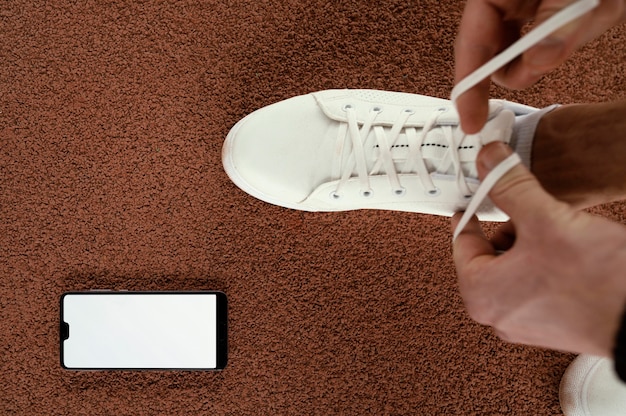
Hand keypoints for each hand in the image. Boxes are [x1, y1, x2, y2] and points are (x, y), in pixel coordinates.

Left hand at [452, 142, 625, 355]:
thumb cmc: (596, 281)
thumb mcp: (545, 220)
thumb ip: (511, 187)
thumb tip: (489, 160)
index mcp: (480, 293)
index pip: (462, 241)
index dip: (472, 210)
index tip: (476, 195)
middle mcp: (496, 314)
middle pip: (488, 255)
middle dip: (508, 227)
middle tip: (526, 208)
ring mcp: (524, 323)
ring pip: (513, 268)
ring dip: (529, 244)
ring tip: (555, 230)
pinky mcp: (551, 325)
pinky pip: (534, 284)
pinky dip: (543, 263)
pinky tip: (567, 251)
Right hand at [454, 0, 625, 132]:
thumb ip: (556, 24)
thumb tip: (537, 62)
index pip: (470, 46)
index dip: (469, 87)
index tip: (472, 120)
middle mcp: (501, 1)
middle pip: (489, 54)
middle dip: (518, 65)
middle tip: (545, 62)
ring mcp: (518, 6)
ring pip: (518, 53)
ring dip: (549, 50)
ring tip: (578, 21)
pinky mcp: (538, 12)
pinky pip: (539, 43)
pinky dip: (558, 43)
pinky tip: (572, 26)